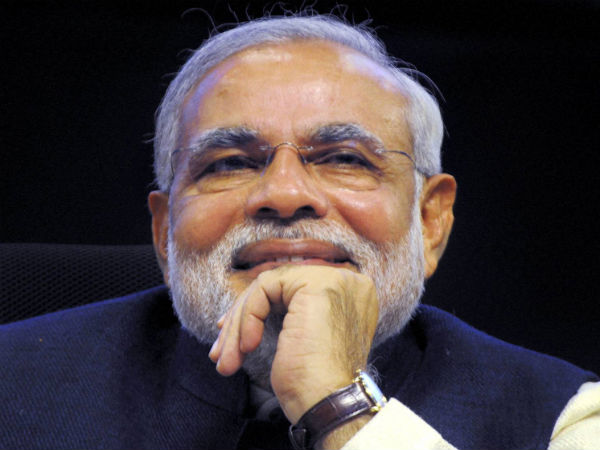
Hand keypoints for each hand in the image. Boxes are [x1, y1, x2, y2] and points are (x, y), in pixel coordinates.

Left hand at [208, 264, 378, 423]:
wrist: (328, 405)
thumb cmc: (315, 386)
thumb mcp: (304, 339)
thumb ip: (292, 312)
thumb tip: (250, 303)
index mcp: (351, 294)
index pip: (292, 290)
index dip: (258, 310)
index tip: (234, 338)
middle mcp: (347, 281)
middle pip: (279, 287)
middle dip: (243, 317)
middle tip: (221, 351)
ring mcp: (335, 280)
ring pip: (268, 287)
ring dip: (239, 323)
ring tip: (227, 360)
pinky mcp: (316, 285)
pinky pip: (265, 288)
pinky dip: (248, 317)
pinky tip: (247, 347)